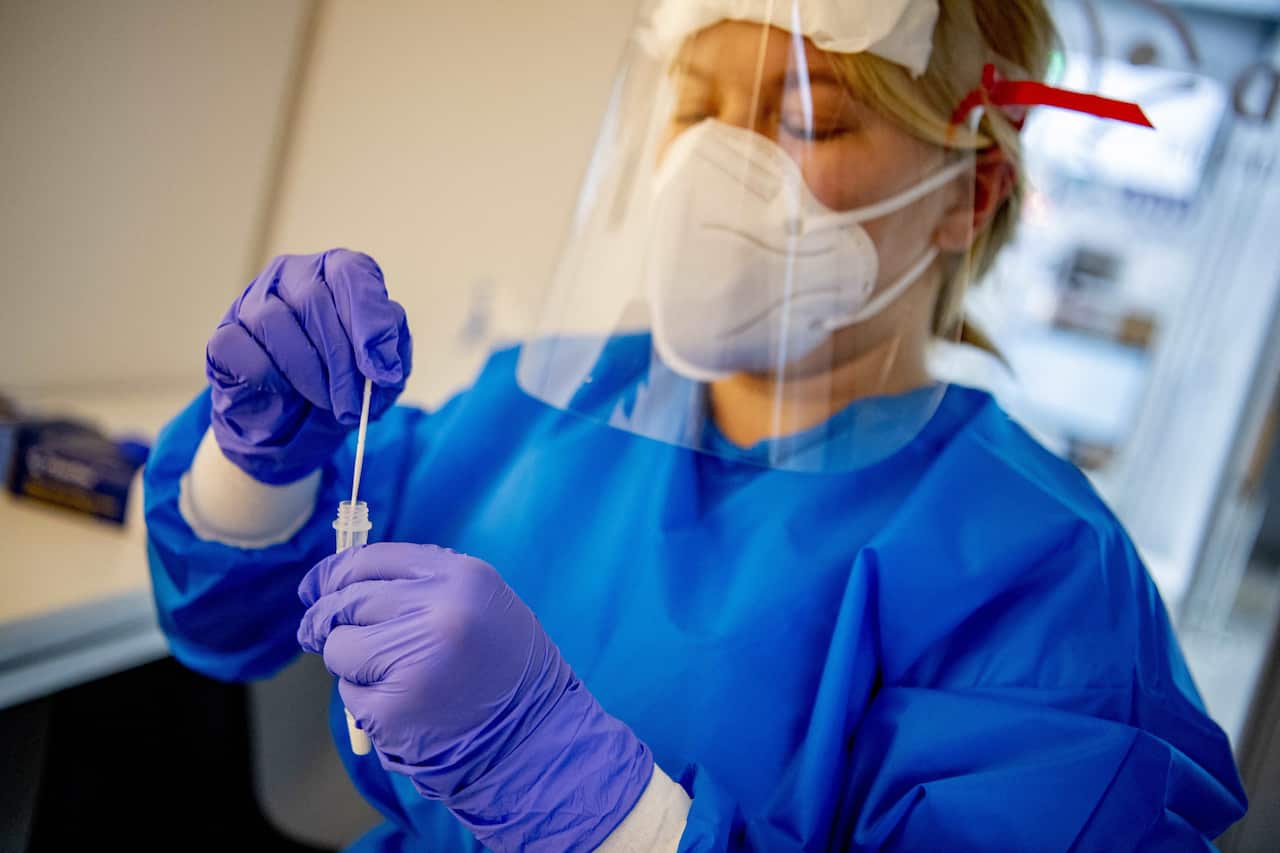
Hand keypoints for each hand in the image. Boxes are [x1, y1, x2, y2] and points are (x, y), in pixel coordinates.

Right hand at [206, 250, 410, 483]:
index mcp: (335, 271)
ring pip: (275, 322)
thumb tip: (382, 364)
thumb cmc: (341, 381)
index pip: (352, 274)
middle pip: (315, 301)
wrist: (293, 421)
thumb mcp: (381, 368)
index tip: (382, 370)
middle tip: (354, 404)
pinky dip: (271, 378)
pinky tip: (286, 392)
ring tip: (326, 402)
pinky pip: (244, 350)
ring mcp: (251, 301)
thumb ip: (389, 354)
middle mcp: (291, 275)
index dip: (370, 322)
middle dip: (341, 361)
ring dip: (308, 373)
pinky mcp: (224, 336)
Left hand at [297, 543, 653, 851]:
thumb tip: (344, 579)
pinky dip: (363, 699)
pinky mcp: (391, 709)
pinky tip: (401, 705)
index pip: (370, 560)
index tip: (316, 587)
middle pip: (346, 601)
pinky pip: (350, 693)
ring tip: (387, 674)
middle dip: (325, 618)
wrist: (533, 736)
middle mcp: (437, 612)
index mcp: (461, 577)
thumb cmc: (503, 666)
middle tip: (318, 632)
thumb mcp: (481, 602)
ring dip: (348, 661)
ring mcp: (412, 661)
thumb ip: (422, 584)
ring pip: (339, 647)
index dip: (333, 573)